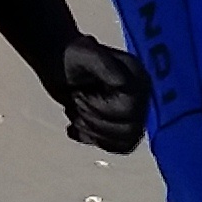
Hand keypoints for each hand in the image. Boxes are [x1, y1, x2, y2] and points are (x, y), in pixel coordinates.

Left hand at [48, 32, 146, 152]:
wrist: (60, 61)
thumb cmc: (70, 57)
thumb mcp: (83, 55)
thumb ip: (103, 65)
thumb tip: (123, 83)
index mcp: (137, 76)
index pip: (130, 109)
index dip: (100, 108)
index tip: (78, 92)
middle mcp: (141, 95)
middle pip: (131, 129)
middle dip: (95, 121)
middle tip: (74, 104)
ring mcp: (134, 111)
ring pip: (126, 141)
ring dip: (93, 132)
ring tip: (75, 113)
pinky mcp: (122, 123)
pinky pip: (119, 146)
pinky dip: (94, 140)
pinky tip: (74, 129)